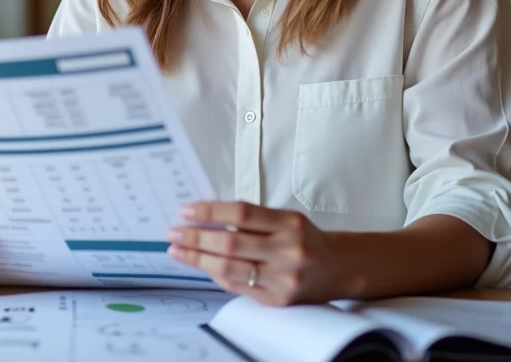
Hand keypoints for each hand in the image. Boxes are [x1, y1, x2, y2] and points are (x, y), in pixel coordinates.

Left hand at [166, 201, 353, 304]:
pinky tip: (202, 266)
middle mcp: (288, 251)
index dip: (211, 212)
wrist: (336, 268)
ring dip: (197, 259)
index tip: (187, 211)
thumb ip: (251, 220)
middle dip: (196, 238)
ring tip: (177, 251)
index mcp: (290, 223)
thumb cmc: (303, 238)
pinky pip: (237, 287)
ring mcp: (282, 278)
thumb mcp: (285, 218)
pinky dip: (216, 275)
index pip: (243, 214)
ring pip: (230, 269)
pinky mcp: (276, 300)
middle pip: (231, 244)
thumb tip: (205, 218)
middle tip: (173, 232)